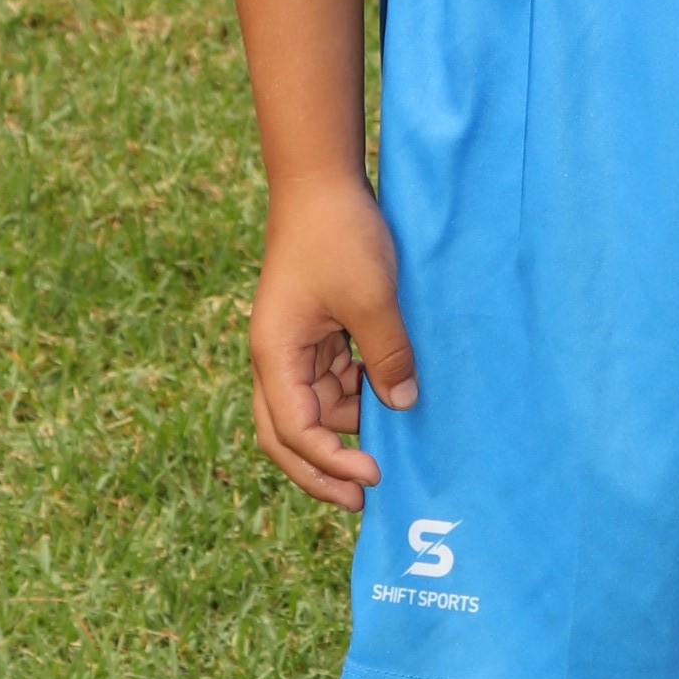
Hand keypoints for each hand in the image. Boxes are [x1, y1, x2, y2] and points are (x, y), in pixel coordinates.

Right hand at [249, 171, 418, 507]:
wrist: (323, 181)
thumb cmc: (339, 235)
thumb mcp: (372, 298)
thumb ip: (387, 355)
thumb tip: (403, 404)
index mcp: (276, 356)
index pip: (293, 432)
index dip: (330, 462)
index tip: (373, 477)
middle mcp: (277, 358)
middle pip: (289, 434)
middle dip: (323, 469)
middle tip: (366, 497)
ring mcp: (295, 345)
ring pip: (314, 409)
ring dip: (347, 428)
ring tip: (393, 442)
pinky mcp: (317, 331)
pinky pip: (332, 380)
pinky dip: (358, 396)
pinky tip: (390, 399)